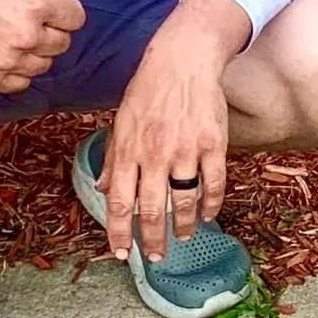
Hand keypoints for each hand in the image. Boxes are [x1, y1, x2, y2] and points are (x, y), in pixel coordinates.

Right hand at [0, 0, 85, 93]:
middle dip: (49, 30)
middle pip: (63, 43)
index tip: (46, 3)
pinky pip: (22, 82)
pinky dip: (16, 71)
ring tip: (14, 34)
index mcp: (38, 5)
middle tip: (26, 18)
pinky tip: (4, 51)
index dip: (63, 9)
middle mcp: (26, 36)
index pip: (76, 18)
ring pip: (44, 64)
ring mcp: (8, 60)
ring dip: (34, 52)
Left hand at [102, 0, 250, 261]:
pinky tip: (207, 214)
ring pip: (183, 200)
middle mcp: (155, 155)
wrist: (182, 60)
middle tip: (157, 257)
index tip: (122, 254)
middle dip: (152, 239)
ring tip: (183, 237)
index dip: (119, 232)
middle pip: (151, 209)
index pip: (120, 202)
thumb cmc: (148, 90)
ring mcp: (185, 150)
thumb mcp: (121, 122)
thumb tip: (104, 189)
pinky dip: (211, 204)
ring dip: (183, 225)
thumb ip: (113, 158)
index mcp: (128, 151)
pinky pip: (213, 183)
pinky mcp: (213, 144)